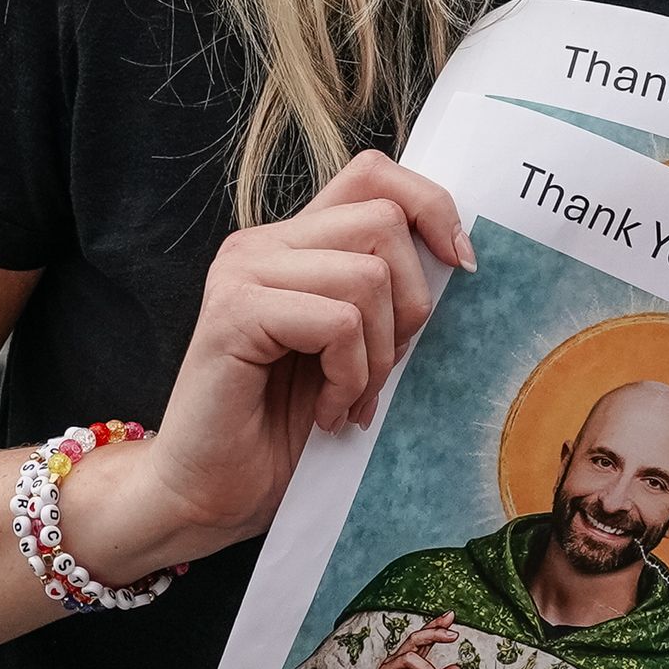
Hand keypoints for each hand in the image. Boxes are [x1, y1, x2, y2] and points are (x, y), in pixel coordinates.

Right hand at [62, 151, 474, 577]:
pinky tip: (328, 413)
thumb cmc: (284, 430)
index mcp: (294, 241)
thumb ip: (386, 295)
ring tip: (351, 398)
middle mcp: (262, 243)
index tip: (459, 267)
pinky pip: (337, 322)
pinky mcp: (235, 313)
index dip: (431, 207)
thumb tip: (459, 257)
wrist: (208, 495)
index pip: (374, 172)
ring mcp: (243, 272)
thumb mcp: (355, 348)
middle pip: (384, 220)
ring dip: (379, 355)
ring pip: (368, 275)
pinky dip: (350, 376)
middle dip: (411, 305)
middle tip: (384, 370)